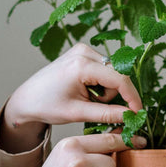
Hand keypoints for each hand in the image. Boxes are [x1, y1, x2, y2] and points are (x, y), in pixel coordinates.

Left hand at [0, 43, 142, 152]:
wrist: (27, 98)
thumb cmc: (47, 105)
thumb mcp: (78, 113)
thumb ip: (107, 114)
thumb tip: (131, 116)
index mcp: (81, 65)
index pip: (119, 79)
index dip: (132, 97)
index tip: (138, 113)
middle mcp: (84, 52)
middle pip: (117, 75)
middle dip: (112, 95)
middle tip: (94, 107)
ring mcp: (83, 50)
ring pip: (112, 73)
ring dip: (106, 91)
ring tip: (86, 99)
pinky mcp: (82, 52)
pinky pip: (104, 69)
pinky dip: (100, 84)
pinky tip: (85, 90)